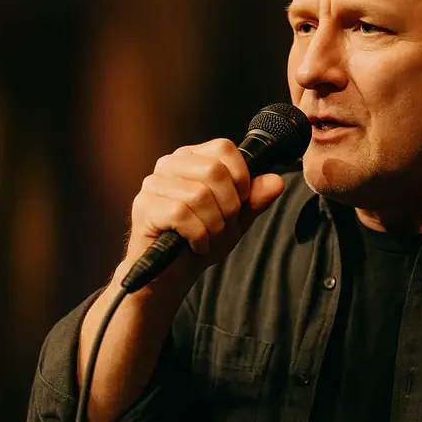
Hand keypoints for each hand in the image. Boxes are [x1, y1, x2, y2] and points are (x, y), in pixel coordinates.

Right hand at [124, 138, 285, 284]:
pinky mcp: (144, 206)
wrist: (171, 272)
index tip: (241, 201)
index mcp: (193, 157)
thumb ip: (254, 199)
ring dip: (214, 225)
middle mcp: (170, 163)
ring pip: (199, 195)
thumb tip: (276, 181)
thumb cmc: (202, 238)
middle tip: (224, 225)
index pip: (224, 148)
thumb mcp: (236, 219)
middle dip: (229, 206)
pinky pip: (181, 214)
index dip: (241, 177)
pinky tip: (196, 244)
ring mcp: (153, 183)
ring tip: (209, 237)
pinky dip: (198, 235)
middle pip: (214, 171)